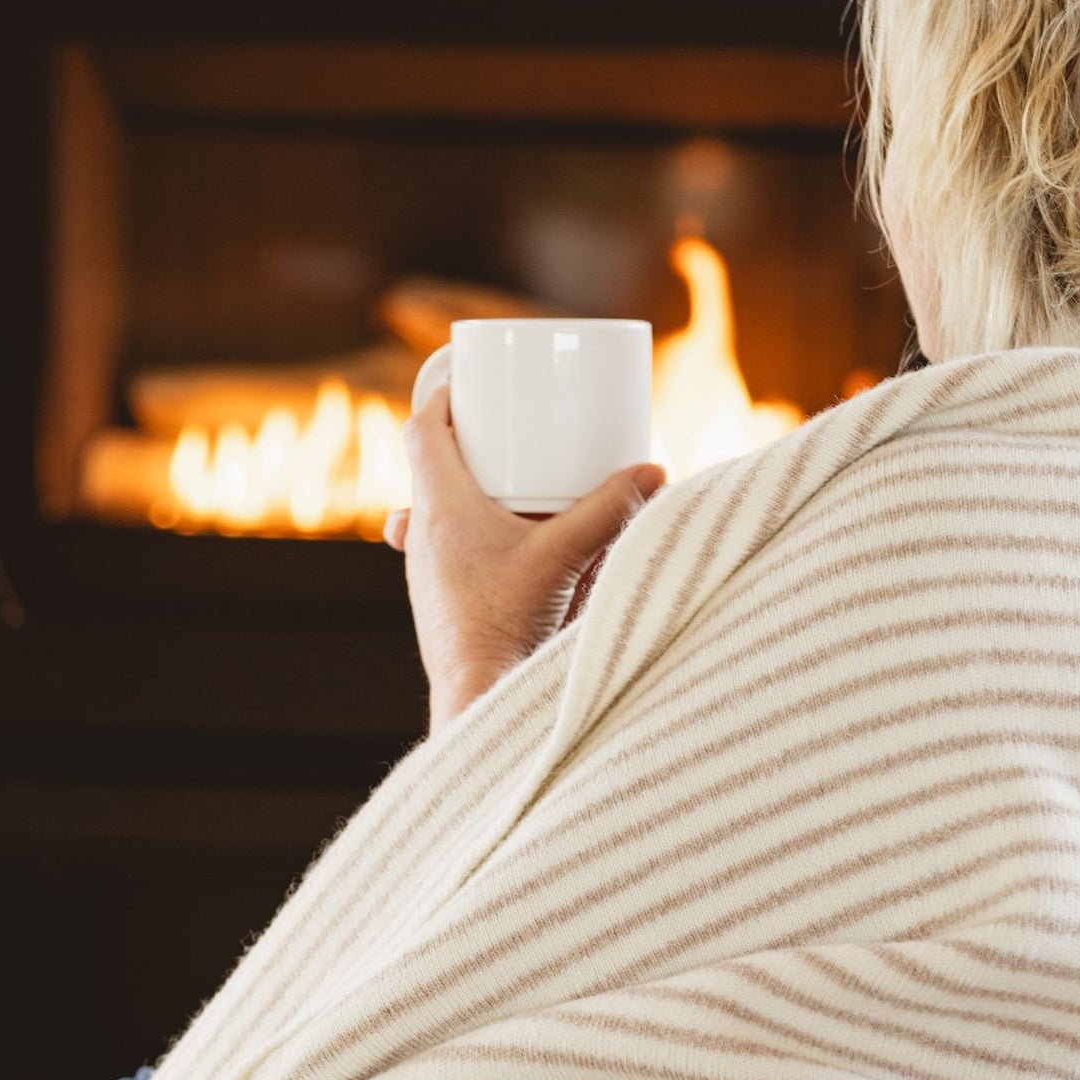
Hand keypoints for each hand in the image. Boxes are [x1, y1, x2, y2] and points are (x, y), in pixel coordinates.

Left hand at [385, 385, 665, 734]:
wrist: (477, 694)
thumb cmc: (508, 622)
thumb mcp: (567, 556)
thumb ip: (612, 510)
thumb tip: (658, 470)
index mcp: (439, 506)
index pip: (421, 430)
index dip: (442, 399)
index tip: (470, 385)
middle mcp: (422, 532)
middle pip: (427, 466)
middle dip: (462, 443)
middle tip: (501, 430)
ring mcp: (423, 569)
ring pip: (432, 510)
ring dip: (462, 490)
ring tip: (506, 485)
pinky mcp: (437, 599)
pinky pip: (443, 549)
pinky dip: (468, 534)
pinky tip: (502, 545)